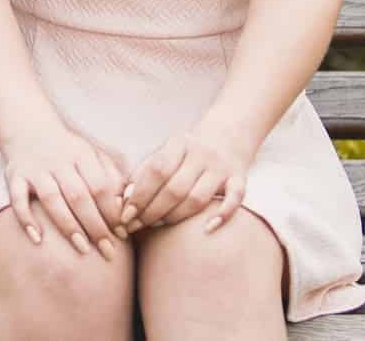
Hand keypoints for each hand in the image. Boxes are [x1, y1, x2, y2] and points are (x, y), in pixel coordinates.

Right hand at [1, 123, 127, 259]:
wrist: (28, 127)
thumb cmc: (68, 151)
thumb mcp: (93, 155)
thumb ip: (113, 177)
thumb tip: (129, 206)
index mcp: (81, 154)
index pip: (100, 186)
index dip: (112, 212)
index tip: (123, 235)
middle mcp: (57, 160)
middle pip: (78, 195)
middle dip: (95, 226)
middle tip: (108, 251)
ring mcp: (34, 168)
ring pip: (51, 199)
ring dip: (68, 225)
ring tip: (82, 248)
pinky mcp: (14, 176)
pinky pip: (17, 198)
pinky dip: (26, 218)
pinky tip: (38, 238)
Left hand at [122, 122, 253, 235]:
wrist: (228, 134)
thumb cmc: (185, 152)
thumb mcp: (164, 153)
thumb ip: (143, 173)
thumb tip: (124, 199)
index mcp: (178, 143)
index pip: (156, 170)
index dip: (139, 194)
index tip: (124, 215)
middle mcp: (201, 154)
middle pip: (175, 189)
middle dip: (152, 211)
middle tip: (135, 226)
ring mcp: (221, 167)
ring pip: (198, 198)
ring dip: (175, 217)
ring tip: (157, 226)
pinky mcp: (240, 178)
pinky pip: (236, 199)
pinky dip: (222, 214)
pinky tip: (206, 229)